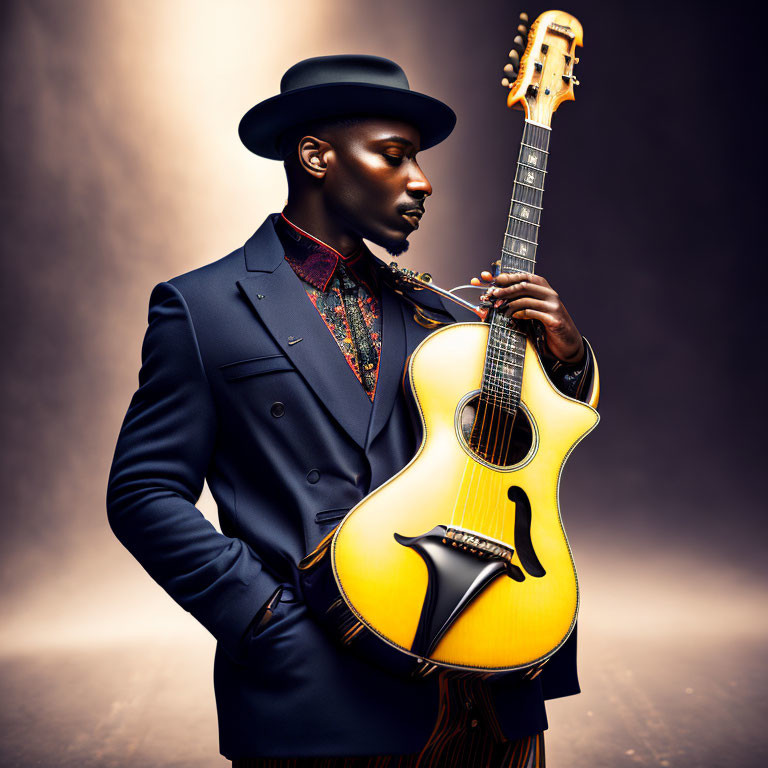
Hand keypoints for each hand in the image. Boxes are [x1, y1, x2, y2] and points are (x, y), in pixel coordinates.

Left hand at [470, 270, 584, 363]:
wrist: (567, 343)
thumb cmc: (547, 326)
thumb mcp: (533, 311)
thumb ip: (520, 303)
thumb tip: (496, 298)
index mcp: (544, 289)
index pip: (524, 276)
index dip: (507, 276)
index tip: (493, 278)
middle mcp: (550, 294)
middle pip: (524, 285)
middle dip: (505, 289)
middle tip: (492, 294)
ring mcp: (553, 306)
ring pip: (527, 298)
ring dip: (510, 303)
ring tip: (498, 308)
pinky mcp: (554, 319)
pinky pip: (534, 313)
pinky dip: (520, 314)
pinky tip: (513, 317)